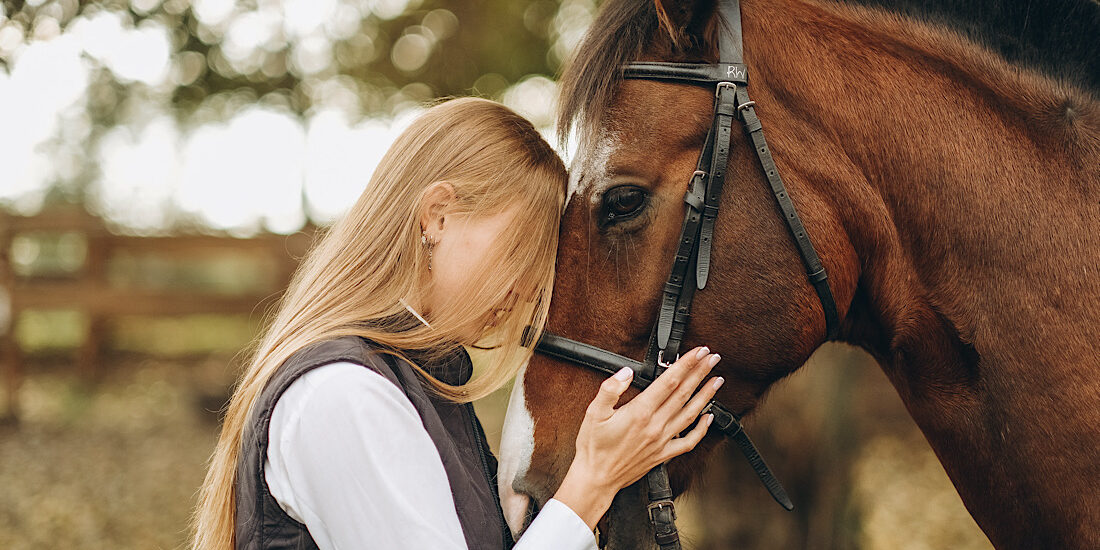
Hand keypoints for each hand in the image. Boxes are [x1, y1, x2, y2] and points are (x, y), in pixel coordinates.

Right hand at [552, 346, 723, 527]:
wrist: (597, 479)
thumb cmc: (594, 447)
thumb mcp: (594, 413)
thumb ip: (610, 389)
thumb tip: (626, 372)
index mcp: (640, 412)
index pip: (669, 382)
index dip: (686, 364)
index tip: (698, 351)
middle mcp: (655, 426)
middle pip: (684, 394)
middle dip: (700, 373)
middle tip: (713, 358)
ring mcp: (662, 441)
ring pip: (690, 414)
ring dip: (706, 395)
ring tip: (717, 380)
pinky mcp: (663, 454)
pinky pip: (689, 441)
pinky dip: (702, 429)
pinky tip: (709, 417)